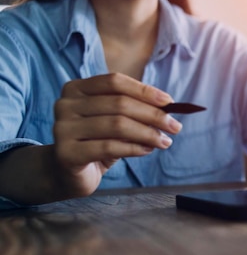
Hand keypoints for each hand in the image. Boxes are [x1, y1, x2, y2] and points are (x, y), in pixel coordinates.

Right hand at [52, 73, 182, 196]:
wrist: (69, 173)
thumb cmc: (96, 142)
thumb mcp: (115, 121)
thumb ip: (134, 111)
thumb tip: (168, 109)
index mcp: (76, 88)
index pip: (115, 81)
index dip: (144, 90)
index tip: (170, 102)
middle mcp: (65, 104)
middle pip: (119, 103)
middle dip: (153, 115)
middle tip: (175, 126)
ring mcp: (62, 128)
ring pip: (117, 125)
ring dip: (148, 133)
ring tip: (165, 141)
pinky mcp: (66, 153)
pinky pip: (109, 147)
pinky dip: (134, 148)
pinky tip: (148, 150)